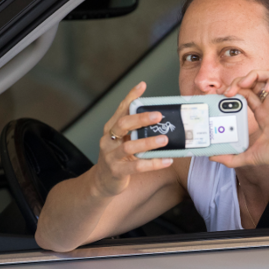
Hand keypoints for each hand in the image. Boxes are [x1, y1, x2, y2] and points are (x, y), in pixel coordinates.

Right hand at [95, 82, 172, 196]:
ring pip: (129, 147)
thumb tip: (155, 112)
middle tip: (158, 115)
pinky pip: (136, 167)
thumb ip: (135, 128)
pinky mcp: (117, 171)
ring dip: (148, 142)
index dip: (131, 97)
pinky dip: (153, 163)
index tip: (142, 86)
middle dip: (140, 118)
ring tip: (164, 139)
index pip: (121, 109)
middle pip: (122, 124)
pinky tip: (166, 160)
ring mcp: (111, 156)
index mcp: (111, 129)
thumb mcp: (122, 140)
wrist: (102, 182)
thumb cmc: (117, 157)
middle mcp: (108, 140)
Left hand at [213, 71, 268, 176]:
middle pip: (252, 83)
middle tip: (227, 91)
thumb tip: (212, 157)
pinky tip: (265, 88)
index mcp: (261, 113)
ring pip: (265, 76)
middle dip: (238, 82)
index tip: (220, 94)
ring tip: (242, 84)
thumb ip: (231, 158)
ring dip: (252, 76)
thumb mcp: (248, 156)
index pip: (245, 94)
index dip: (233, 90)